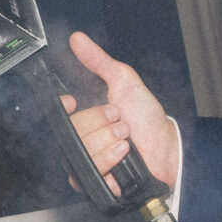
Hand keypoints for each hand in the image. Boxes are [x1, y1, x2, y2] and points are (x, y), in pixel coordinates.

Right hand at [61, 32, 180, 193]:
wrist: (165, 147)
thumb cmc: (146, 117)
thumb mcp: (123, 80)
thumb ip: (99, 60)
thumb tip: (78, 39)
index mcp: (82, 116)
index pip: (57, 112)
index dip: (63, 107)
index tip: (74, 100)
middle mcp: (80, 139)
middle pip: (73, 130)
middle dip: (101, 122)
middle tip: (119, 120)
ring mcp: (86, 161)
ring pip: (82, 150)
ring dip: (109, 140)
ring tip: (125, 138)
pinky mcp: (95, 181)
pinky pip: (91, 171)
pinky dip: (110, 159)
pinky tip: (124, 154)